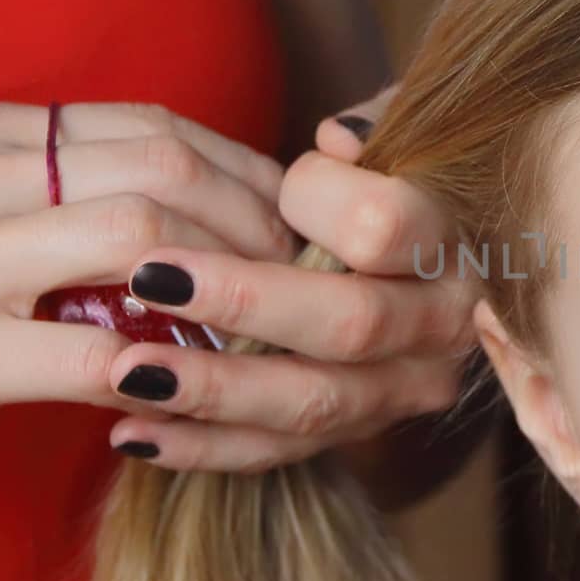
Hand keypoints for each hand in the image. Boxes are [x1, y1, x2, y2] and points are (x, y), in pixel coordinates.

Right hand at [0, 101, 294, 472]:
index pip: (151, 126)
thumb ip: (39, 192)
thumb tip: (165, 208)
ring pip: (144, 242)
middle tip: (301, 277)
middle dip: (257, 221)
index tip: (290, 217)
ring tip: (265, 329)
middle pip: (166, 169)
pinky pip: (92, 350)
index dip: (242, 170)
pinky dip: (164, 368)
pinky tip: (189, 389)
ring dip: (228, 286)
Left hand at [99, 89, 480, 474]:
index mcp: (455, 245)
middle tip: (150, 277)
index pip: (384, 227)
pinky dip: (203, 448)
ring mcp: (403, 389)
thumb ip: (375, 128)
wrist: (423, 262)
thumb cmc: (397, 182)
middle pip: (350, 324)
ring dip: (213, 390)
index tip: (274, 188)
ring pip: (313, 401)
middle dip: (244, 303)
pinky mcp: (356, 431)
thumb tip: (337, 141)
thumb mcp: (401, 139)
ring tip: (124, 372)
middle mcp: (444, 328)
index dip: (320, 202)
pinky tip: (132, 432)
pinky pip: (279, 452)